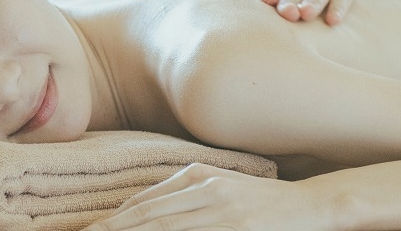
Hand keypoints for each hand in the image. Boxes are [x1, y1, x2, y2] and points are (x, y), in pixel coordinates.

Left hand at [83, 163, 331, 230]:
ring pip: (163, 228)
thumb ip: (189, 195)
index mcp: (196, 175)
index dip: (114, 219)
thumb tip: (148, 211)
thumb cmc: (265, 200)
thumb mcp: (222, 188)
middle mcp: (203, 188)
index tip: (89, 230)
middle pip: (146, 215)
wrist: (312, 204)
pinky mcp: (236, 225)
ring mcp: (220, 208)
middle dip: (112, 229)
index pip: (144, 202)